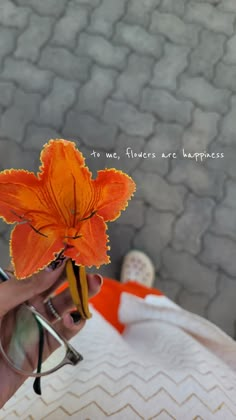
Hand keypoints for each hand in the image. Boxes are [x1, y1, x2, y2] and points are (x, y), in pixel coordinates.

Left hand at [0, 261, 101, 407]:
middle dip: (72, 276)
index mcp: (12, 291)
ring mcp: (36, 325)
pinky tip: (75, 317)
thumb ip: (21, 287)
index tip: (71, 251)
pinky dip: (73, 324)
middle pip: (55, 286)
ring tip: (95, 284)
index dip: (55, 262)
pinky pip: (63, 333)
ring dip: (80, 296)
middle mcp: (26, 305)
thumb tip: (51, 268)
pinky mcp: (43, 348)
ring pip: (64, 307)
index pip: (38, 272)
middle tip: (88, 266)